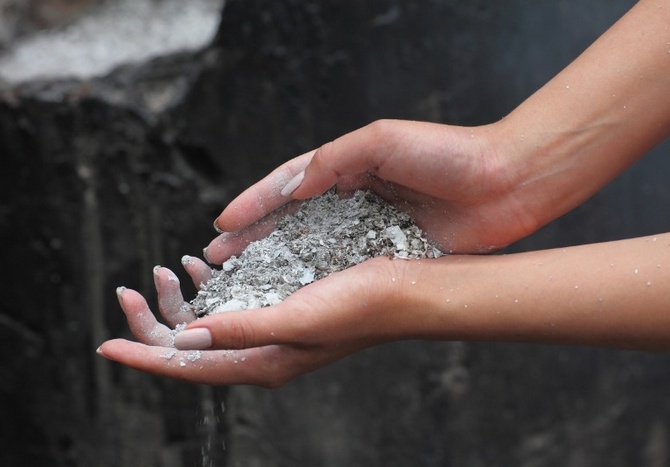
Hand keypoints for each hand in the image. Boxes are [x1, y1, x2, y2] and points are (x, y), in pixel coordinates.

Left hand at [98, 254, 419, 386]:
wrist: (404, 291)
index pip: (188, 366)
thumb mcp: (297, 320)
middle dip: (154, 321)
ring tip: (165, 269)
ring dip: (180, 301)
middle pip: (191, 346)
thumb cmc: (360, 306)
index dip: (144, 356)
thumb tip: (185, 340)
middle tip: (130, 288)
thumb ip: (241, 331)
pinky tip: (203, 268)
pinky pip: (231, 306)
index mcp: (262, 361)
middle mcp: (261, 351)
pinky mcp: (281, 308)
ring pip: (208, 324)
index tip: (106, 345)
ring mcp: (270, 331)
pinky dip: (209, 289)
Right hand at [204, 120, 537, 260]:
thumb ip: (332, 159)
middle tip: (217, 260)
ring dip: (277, 264)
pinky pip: (345, 268)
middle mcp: (352, 198)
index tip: (222, 225)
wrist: (509, 182)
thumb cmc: (450, 152)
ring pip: (312, 249)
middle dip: (253, 240)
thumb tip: (291, 186)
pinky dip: (318, 281)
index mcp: (346, 166)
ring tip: (245, 280)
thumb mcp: (383, 140)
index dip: (253, 204)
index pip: (287, 185)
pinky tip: (295, 295)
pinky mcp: (390, 252)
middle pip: (290, 222)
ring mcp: (369, 228)